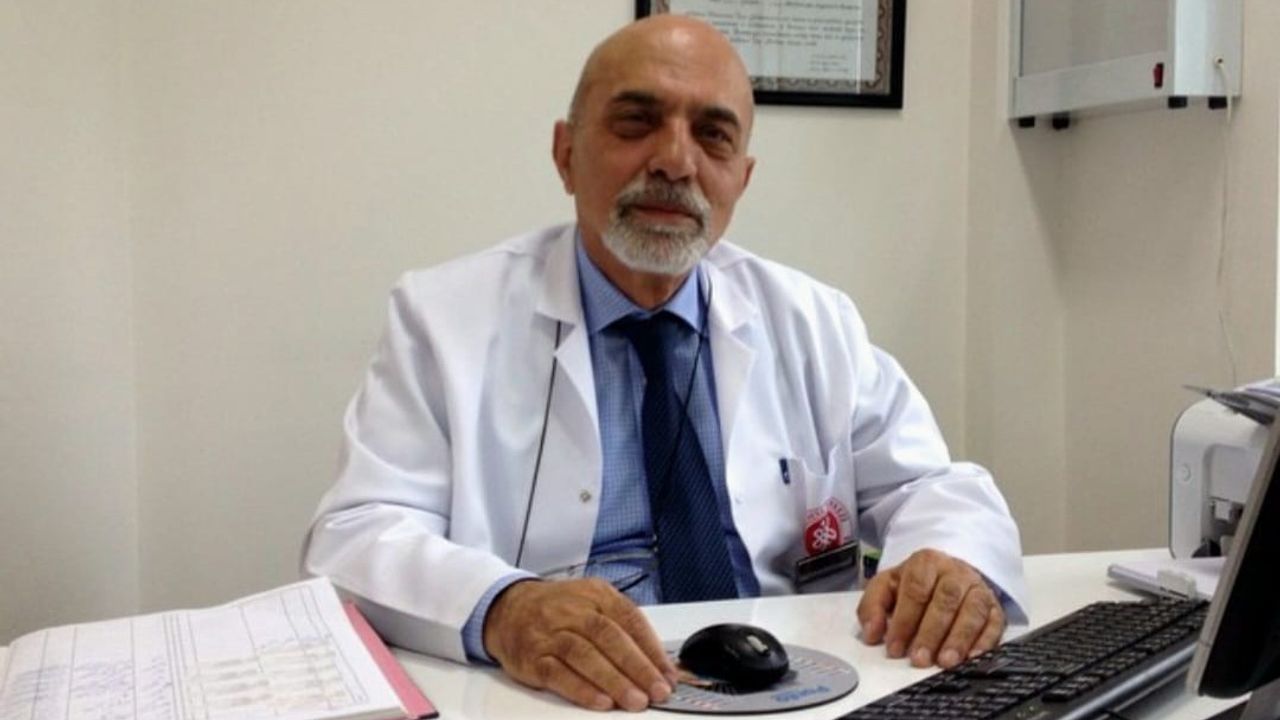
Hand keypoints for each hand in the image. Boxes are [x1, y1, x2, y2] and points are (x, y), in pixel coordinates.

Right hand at [483, 578, 677, 711]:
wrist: (507, 609)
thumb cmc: (559, 610)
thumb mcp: (592, 603)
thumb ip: (623, 628)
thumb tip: (658, 663)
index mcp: (595, 594)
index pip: (630, 619)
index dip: (652, 649)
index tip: (669, 674)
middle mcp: (573, 610)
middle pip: (609, 636)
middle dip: (637, 666)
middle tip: (657, 691)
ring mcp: (550, 634)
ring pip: (585, 655)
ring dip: (614, 680)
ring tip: (635, 701)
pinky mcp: (532, 658)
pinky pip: (558, 674)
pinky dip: (582, 689)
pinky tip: (601, 702)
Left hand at [856, 549, 1004, 668]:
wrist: (947, 572)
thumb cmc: (915, 584)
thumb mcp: (887, 586)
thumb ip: (872, 606)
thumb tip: (871, 634)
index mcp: (926, 562)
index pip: (916, 589)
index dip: (905, 620)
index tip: (895, 648)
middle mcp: (955, 572)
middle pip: (945, 600)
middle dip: (931, 633)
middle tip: (919, 659)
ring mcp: (978, 588)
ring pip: (972, 611)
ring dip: (959, 638)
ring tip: (945, 662)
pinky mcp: (995, 607)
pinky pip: (994, 622)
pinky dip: (985, 641)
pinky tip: (972, 657)